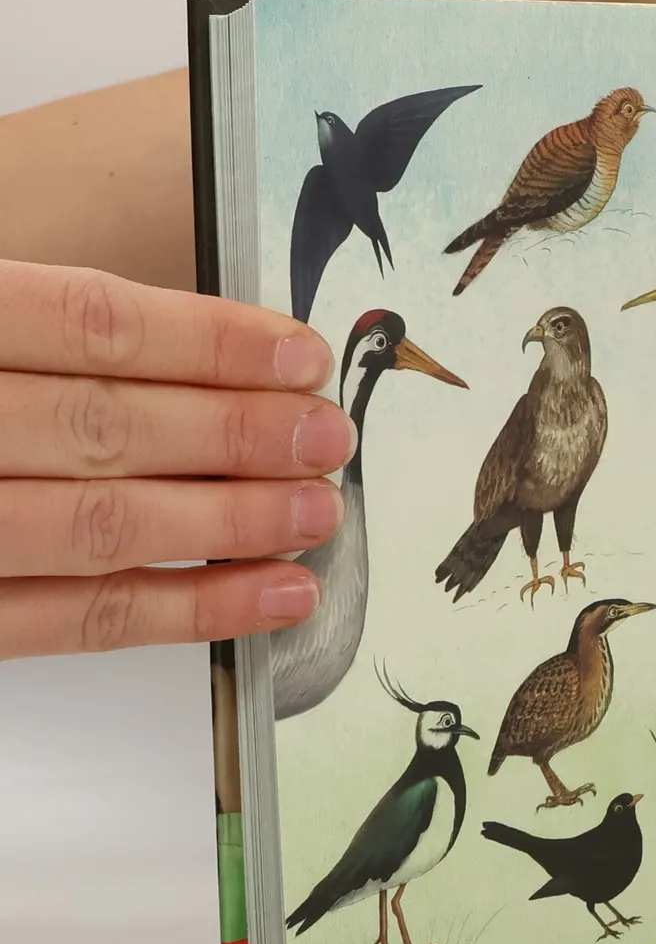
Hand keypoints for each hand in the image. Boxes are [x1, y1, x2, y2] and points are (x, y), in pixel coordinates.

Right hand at [0, 261, 353, 658]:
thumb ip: (41, 327)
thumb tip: (201, 346)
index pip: (85, 323)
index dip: (207, 339)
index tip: (299, 352)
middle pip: (103, 428)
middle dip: (236, 436)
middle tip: (327, 437)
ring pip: (97, 526)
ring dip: (227, 523)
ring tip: (316, 513)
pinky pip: (71, 619)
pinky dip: (184, 610)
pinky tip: (266, 594)